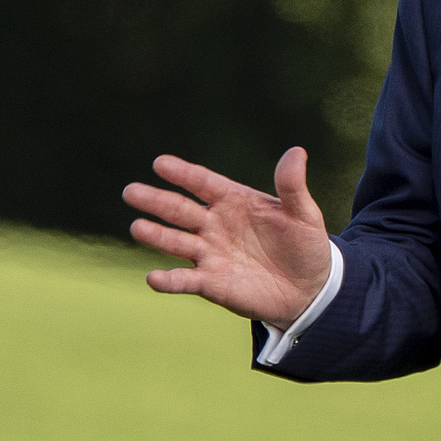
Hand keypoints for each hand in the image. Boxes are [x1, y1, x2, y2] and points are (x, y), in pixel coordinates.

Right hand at [122, 149, 331, 325]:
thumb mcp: (303, 214)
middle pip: (180, 210)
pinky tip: (152, 278)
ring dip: (156, 236)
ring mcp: (210, 254)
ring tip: (137, 228)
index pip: (203, 183)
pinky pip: (185, 280)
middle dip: (156, 201)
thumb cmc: (305, 245)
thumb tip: (296, 152)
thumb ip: (292, 186)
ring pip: (176, 242)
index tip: (160, 164)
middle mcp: (215, 225)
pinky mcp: (211, 283)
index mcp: (234, 201)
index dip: (183, 174)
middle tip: (131, 191)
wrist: (310, 289)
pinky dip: (168, 280)